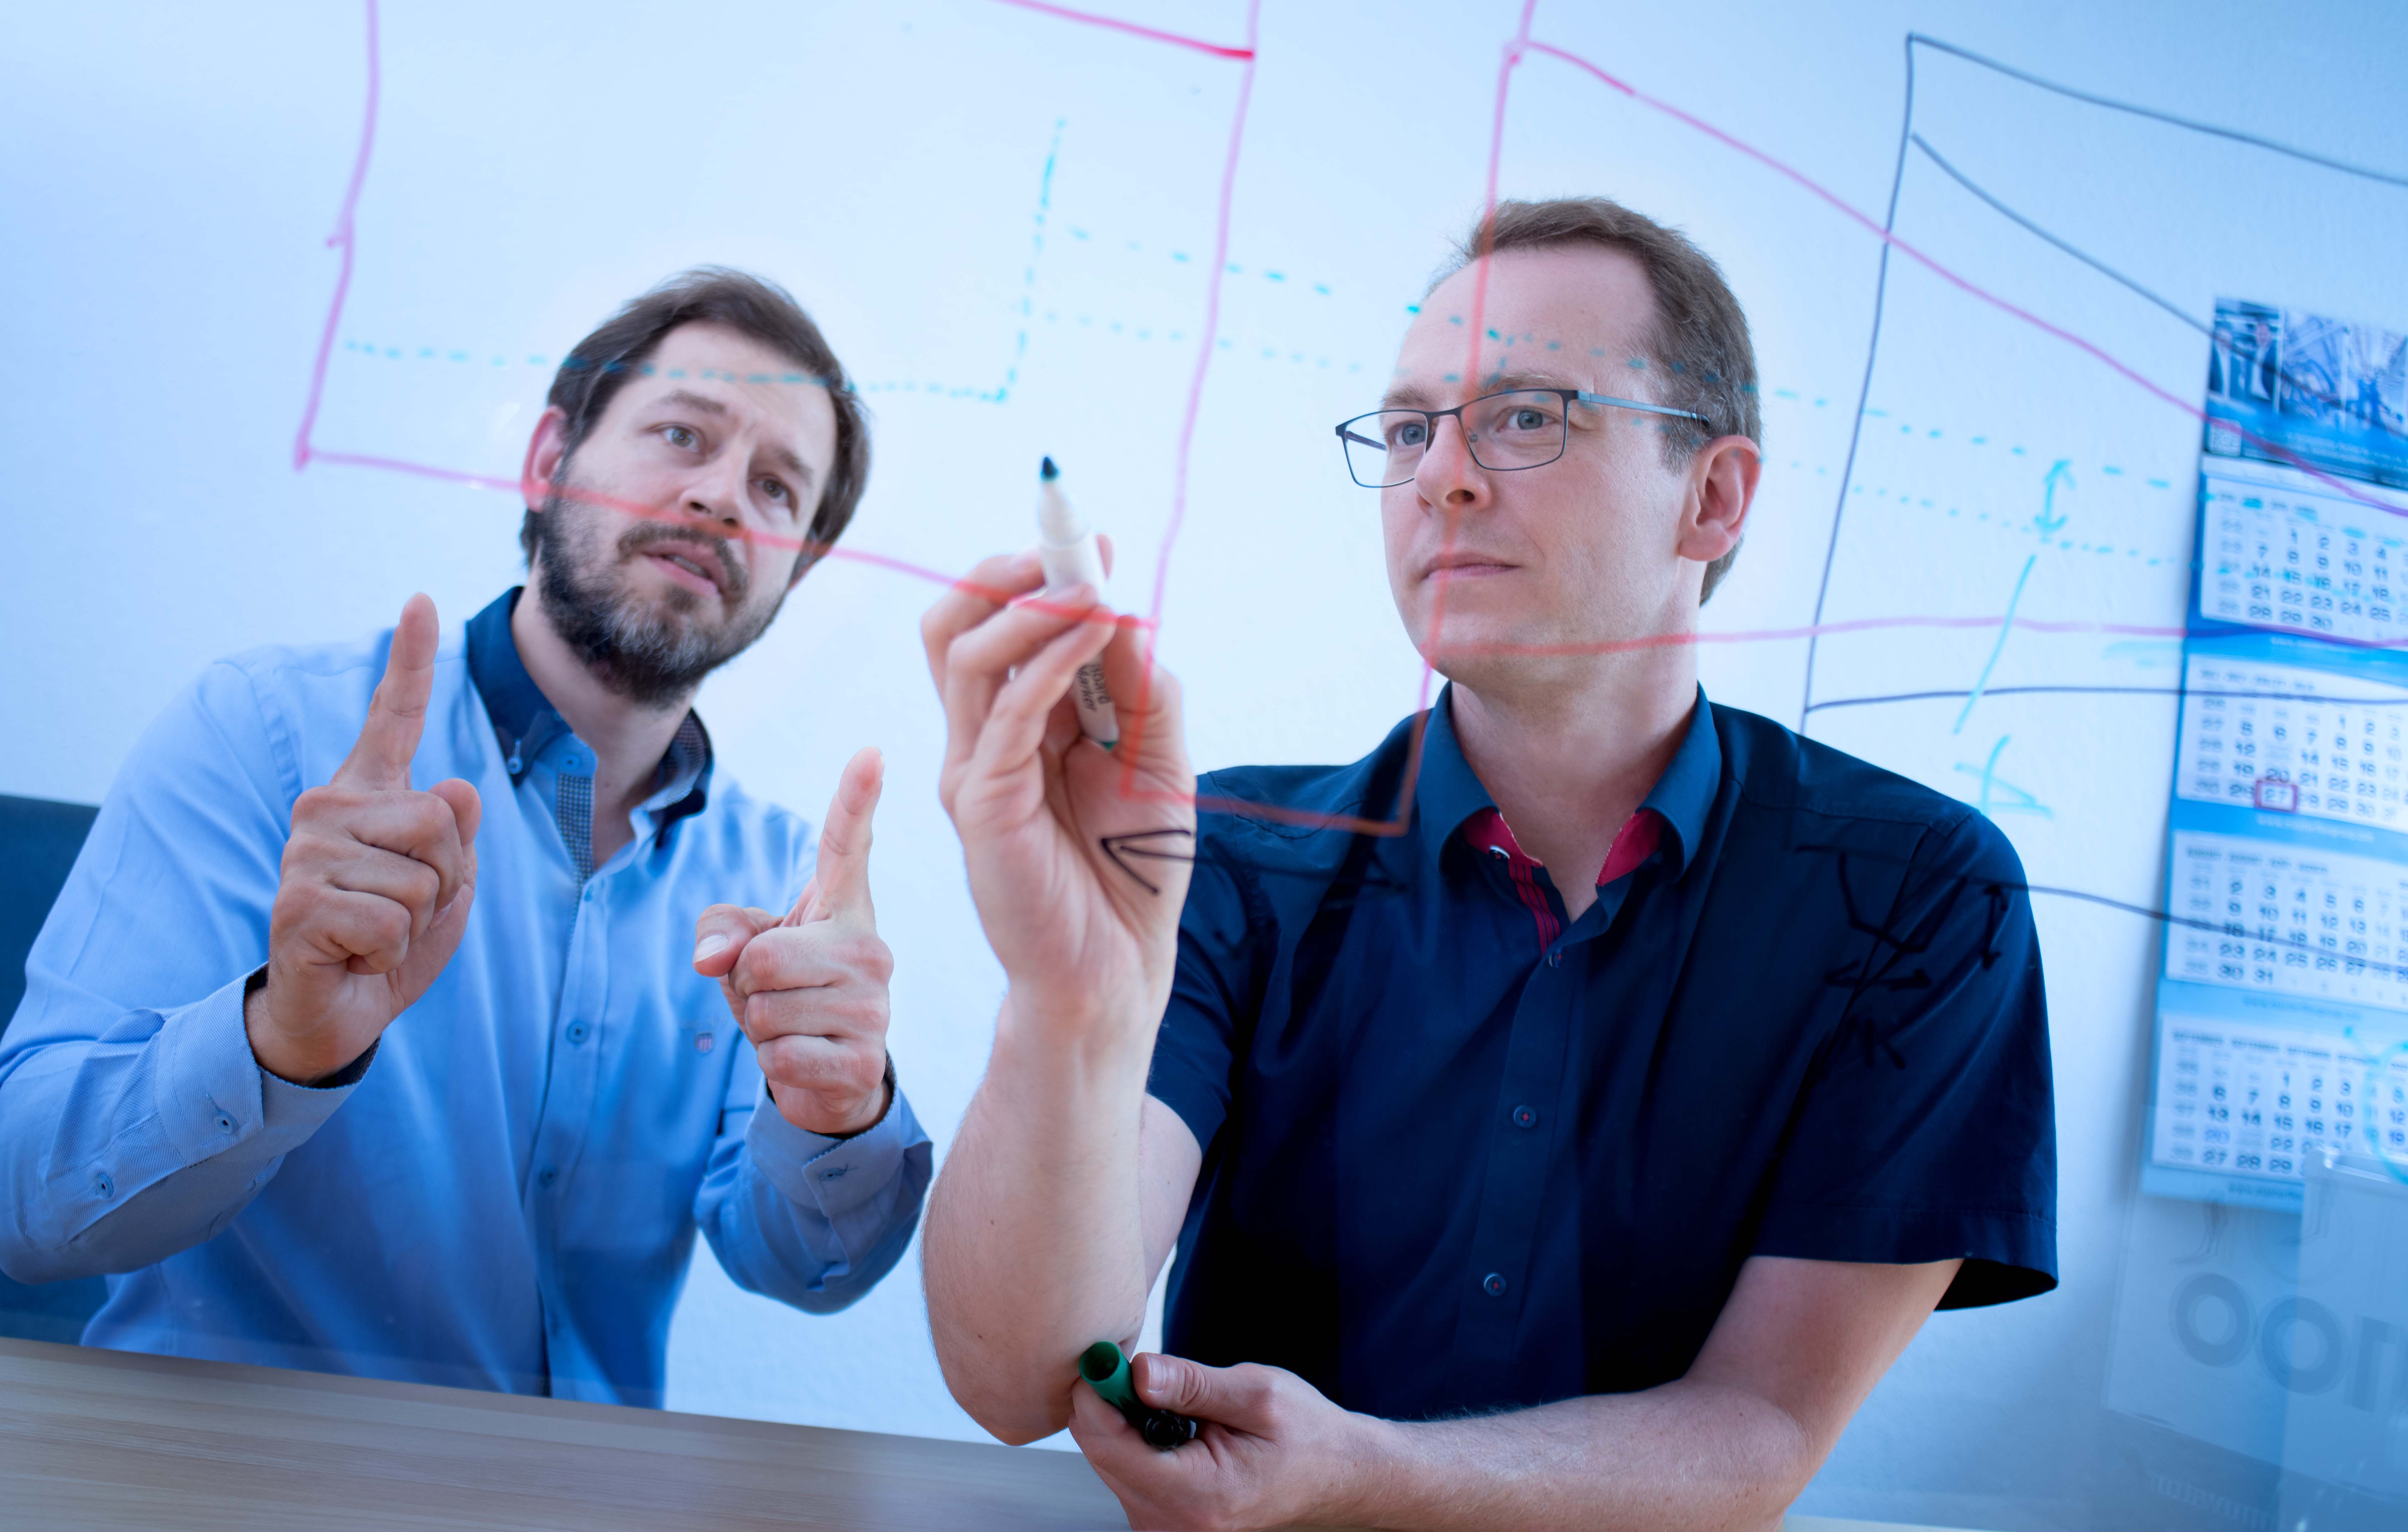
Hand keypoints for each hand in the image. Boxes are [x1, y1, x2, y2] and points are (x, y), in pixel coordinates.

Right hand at [248, 594, 481, 1083]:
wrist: (337, 1009)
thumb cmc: (391, 938)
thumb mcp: (449, 882)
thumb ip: (458, 834)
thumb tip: (456, 788)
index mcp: (369, 794)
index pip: (392, 716)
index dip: (411, 660)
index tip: (423, 599)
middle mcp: (328, 807)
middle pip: (443, 819)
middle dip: (447, 878)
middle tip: (402, 908)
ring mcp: (307, 852)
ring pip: (423, 876)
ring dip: (417, 919)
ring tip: (375, 931)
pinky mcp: (297, 902)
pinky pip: (391, 919)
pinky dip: (388, 949)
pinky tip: (354, 953)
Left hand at [692, 746, 893, 1135]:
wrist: (831, 1076)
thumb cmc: (787, 995)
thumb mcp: (745, 949)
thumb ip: (719, 931)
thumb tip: (711, 961)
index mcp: (843, 909)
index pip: (848, 845)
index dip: (856, 798)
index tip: (870, 752)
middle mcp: (870, 948)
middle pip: (765, 956)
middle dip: (746, 983)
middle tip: (775, 995)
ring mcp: (875, 1004)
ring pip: (767, 1010)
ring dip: (759, 1027)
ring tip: (791, 1026)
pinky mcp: (866, 1059)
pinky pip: (782, 1056)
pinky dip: (774, 1063)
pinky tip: (805, 1059)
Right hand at [920, 549, 1194, 1049]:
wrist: (1117, 968)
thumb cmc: (1133, 868)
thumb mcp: (1157, 759)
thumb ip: (1140, 687)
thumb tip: (1124, 609)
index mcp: (1020, 721)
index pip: (998, 626)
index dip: (1037, 576)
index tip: (1094, 540)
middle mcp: (983, 737)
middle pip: (955, 625)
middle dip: (1007, 575)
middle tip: (1067, 549)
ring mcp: (974, 768)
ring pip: (965, 656)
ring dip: (1029, 608)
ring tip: (1087, 586)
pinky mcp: (982, 804)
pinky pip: (1005, 714)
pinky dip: (1048, 662)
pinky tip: (1096, 632)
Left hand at [1068, 1353, 1387, 1531]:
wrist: (1333, 1475)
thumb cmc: (1306, 1436)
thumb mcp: (1257, 1394)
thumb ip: (1192, 1384)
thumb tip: (1137, 1371)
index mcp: (1198, 1495)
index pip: (1110, 1445)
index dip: (1097, 1393)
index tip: (1107, 1356)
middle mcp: (1173, 1523)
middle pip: (1102, 1454)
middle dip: (1111, 1403)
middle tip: (1142, 1369)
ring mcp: (1164, 1527)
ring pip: (1109, 1462)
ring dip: (1124, 1421)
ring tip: (1170, 1401)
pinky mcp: (1161, 1520)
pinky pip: (1124, 1472)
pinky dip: (1135, 1440)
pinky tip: (1170, 1425)